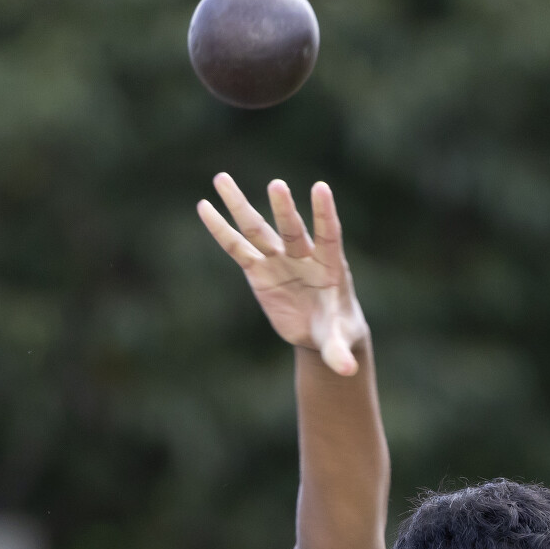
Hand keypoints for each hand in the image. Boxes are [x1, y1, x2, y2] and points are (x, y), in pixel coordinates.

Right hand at [197, 174, 367, 375]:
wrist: (322, 331)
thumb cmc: (337, 330)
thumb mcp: (338, 342)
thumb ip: (339, 352)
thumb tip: (345, 371)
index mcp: (330, 264)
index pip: (328, 233)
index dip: (324, 213)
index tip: (320, 187)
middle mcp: (302, 255)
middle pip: (291, 229)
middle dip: (284, 210)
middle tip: (277, 186)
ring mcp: (278, 259)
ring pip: (258, 230)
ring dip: (240, 205)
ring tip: (220, 178)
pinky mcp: (259, 270)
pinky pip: (237, 248)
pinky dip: (221, 230)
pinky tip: (204, 207)